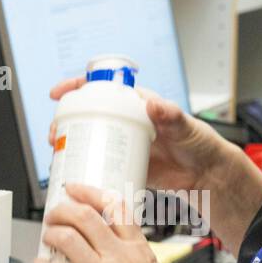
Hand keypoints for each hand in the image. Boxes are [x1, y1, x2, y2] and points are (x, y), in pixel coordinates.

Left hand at [34, 183, 198, 262]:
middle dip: (62, 210)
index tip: (75, 190)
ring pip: (67, 239)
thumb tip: (111, 248)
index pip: (113, 206)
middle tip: (54, 214)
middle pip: (83, 216)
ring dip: (51, 233)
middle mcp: (118, 258)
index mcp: (138, 249)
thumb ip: (132, 257)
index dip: (89, 193)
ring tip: (47, 236)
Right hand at [49, 78, 234, 194]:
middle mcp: (126, 122)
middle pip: (86, 116)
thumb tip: (153, 103)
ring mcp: (123, 144)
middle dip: (64, 122)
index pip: (101, 89)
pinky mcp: (125, 165)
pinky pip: (99, 165)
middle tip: (55, 136)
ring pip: (89, 141)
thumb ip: (171, 114)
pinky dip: (84, 169)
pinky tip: (74, 175)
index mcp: (137, 104)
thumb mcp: (184, 125)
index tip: (58, 94)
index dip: (76, 87)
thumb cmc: (199, 143)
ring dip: (69, 146)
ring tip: (58, 155)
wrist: (206, 174)